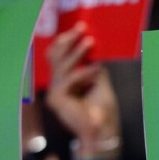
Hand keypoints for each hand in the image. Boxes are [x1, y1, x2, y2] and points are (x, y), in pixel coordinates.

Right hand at [45, 22, 118, 144]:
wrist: (103, 132)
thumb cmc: (103, 110)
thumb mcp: (100, 82)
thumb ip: (93, 66)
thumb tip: (94, 47)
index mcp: (65, 81)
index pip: (58, 55)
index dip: (67, 40)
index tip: (81, 27)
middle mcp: (57, 86)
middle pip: (55, 57)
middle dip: (69, 40)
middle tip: (82, 28)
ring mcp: (55, 93)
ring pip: (62, 66)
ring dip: (77, 53)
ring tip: (90, 42)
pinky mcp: (57, 100)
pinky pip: (69, 80)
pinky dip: (84, 72)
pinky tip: (96, 68)